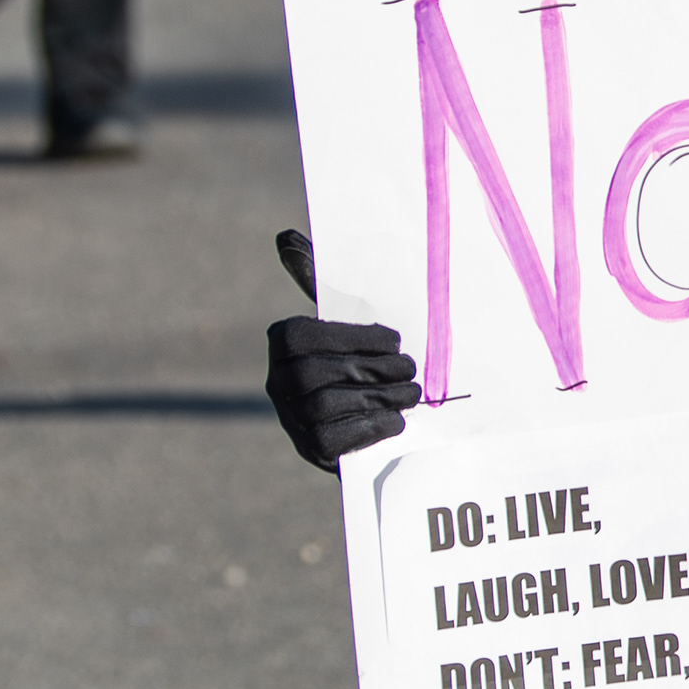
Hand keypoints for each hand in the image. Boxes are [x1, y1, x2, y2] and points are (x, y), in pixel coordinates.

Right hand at [267, 227, 416, 470]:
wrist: (382, 417)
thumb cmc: (367, 354)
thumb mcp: (351, 318)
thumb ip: (325, 282)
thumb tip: (285, 237)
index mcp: (283, 343)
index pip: (302, 336)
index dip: (352, 337)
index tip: (395, 340)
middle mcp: (277, 382)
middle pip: (314, 374)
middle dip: (371, 370)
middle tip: (412, 371)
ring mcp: (290, 419)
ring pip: (324, 407)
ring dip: (377, 399)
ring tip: (411, 394)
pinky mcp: (310, 451)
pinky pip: (331, 441)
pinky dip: (369, 429)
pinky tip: (396, 421)